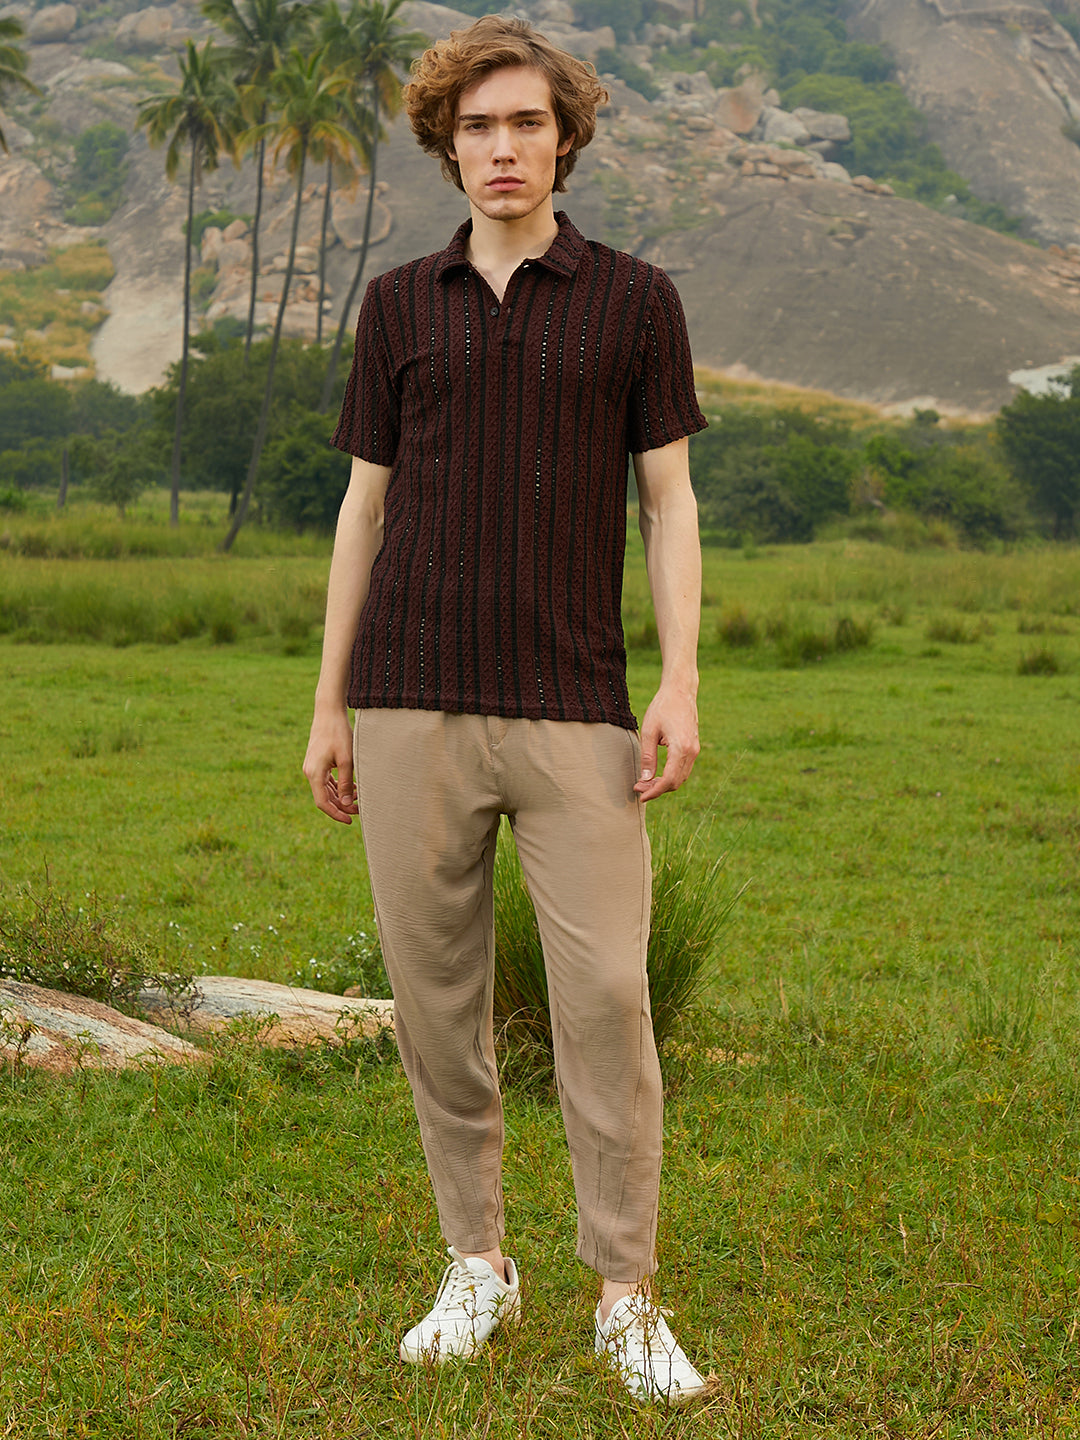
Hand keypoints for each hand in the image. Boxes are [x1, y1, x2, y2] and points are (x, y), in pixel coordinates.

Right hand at [303, 707, 358, 823]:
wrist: (328, 712)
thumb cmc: (338, 733)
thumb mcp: (346, 759)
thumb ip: (346, 782)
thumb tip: (346, 803)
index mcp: (314, 773)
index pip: (322, 802)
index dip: (336, 814)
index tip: (350, 820)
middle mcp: (310, 772)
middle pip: (325, 797)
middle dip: (342, 806)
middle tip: (360, 810)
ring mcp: (313, 767)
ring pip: (326, 789)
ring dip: (341, 796)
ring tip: (359, 799)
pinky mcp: (318, 762)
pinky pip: (327, 780)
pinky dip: (339, 786)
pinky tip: (353, 787)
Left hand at [634, 685, 699, 801]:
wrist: (680, 691)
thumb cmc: (662, 707)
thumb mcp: (649, 731)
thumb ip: (648, 757)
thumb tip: (645, 779)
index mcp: (681, 748)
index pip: (669, 780)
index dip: (654, 792)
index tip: (641, 796)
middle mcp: (692, 752)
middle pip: (676, 782)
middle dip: (657, 789)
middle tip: (638, 787)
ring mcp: (695, 750)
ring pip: (681, 778)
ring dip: (664, 784)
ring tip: (645, 782)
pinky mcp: (694, 747)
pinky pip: (683, 769)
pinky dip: (671, 776)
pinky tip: (657, 774)